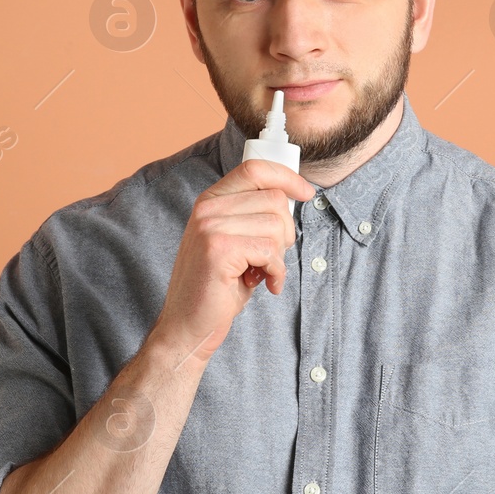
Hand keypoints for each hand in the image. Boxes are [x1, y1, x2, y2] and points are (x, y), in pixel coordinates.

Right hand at [150, 159, 314, 365]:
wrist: (188, 325)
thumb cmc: (217, 287)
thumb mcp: (233, 242)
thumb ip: (252, 216)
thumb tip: (293, 196)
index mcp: (211, 201)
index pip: (255, 168)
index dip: (287, 177)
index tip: (306, 193)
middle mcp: (207, 208)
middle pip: (274, 199)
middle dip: (285, 231)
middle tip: (270, 257)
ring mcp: (210, 226)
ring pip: (275, 225)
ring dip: (279, 255)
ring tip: (261, 272)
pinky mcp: (219, 249)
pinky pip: (270, 250)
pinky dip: (275, 271)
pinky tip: (263, 284)